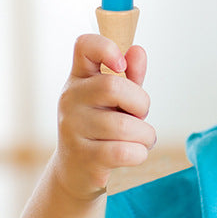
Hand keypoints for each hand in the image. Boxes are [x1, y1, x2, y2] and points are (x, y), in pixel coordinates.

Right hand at [52, 34, 156, 200]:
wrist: (77, 171)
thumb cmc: (102, 128)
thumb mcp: (116, 99)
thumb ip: (130, 76)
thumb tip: (138, 51)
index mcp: (80, 78)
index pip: (84, 46)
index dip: (106, 48)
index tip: (121, 65)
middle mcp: (70, 99)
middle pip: (114, 87)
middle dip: (141, 103)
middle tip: (139, 116)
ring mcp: (73, 128)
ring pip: (126, 126)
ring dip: (146, 135)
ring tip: (140, 140)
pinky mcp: (84, 157)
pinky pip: (126, 151)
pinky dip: (140, 153)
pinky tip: (134, 153)